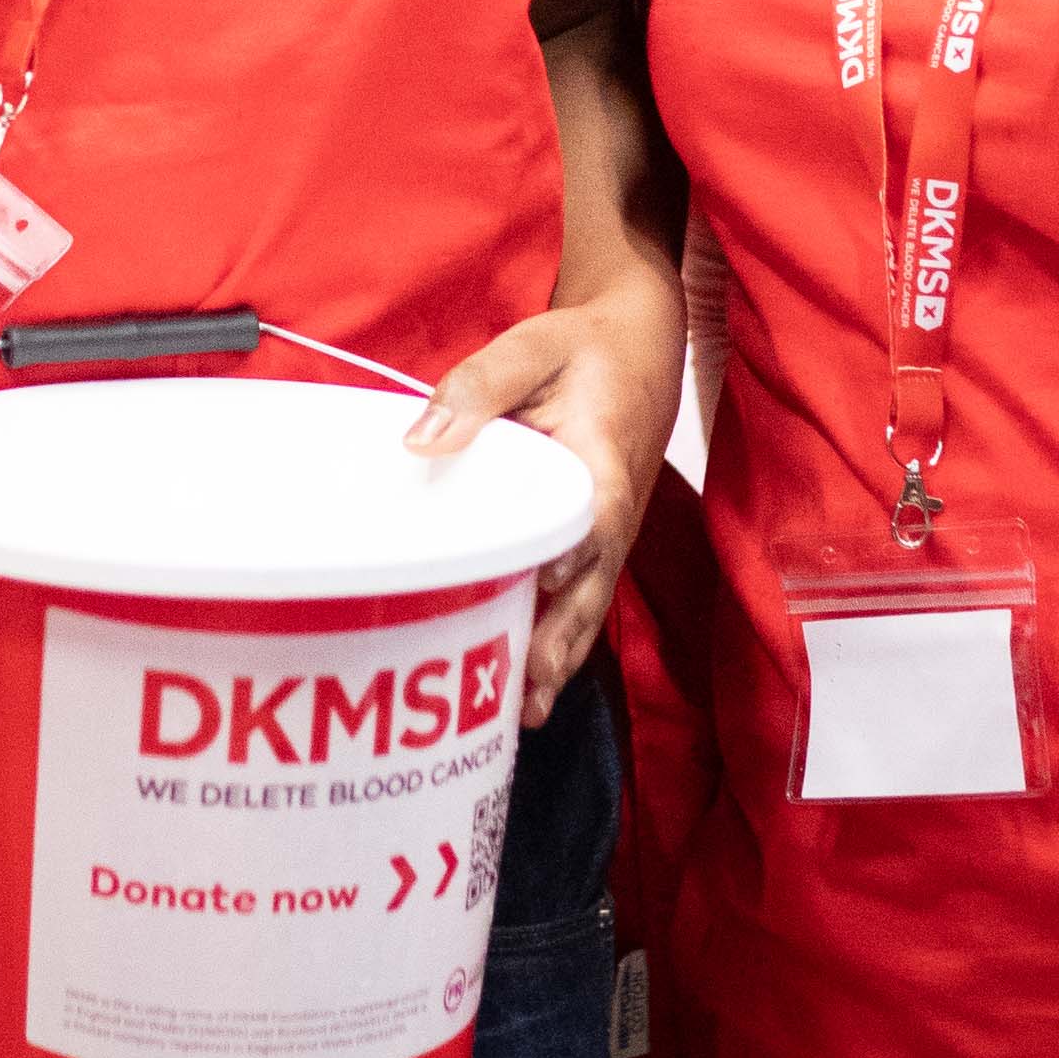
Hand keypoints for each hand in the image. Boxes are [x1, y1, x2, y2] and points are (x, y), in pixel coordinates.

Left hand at [408, 260, 683, 720]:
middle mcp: (614, 513)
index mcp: (602, 464)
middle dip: (560, 639)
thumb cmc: (583, 348)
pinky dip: (561, 641)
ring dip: (561, 656)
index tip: (541, 586)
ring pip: (587, 605)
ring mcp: (609, 536)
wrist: (638, 345)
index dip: (569, 557)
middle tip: (524, 691)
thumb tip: (420, 441)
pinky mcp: (594, 545)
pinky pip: (580, 599)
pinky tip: (529, 687)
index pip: (593, 521)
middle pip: (592, 586)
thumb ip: (477, 388)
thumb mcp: (531, 346)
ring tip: (526, 712)